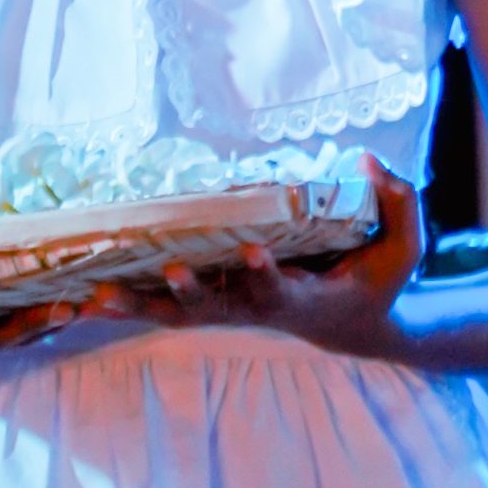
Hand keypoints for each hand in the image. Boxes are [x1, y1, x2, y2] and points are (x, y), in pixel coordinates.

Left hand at [78, 157, 422, 357]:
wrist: (358, 325)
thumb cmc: (378, 280)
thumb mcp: (403, 248)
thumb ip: (398, 205)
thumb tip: (367, 161)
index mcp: (302, 298)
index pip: (279, 287)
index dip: (265, 272)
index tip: (252, 251)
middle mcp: (259, 308)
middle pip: (216, 307)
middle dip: (190, 292)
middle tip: (167, 269)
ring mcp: (231, 309)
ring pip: (178, 315)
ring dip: (137, 306)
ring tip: (95, 297)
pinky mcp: (212, 304)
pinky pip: (163, 309)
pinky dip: (127, 305)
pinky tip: (83, 299)